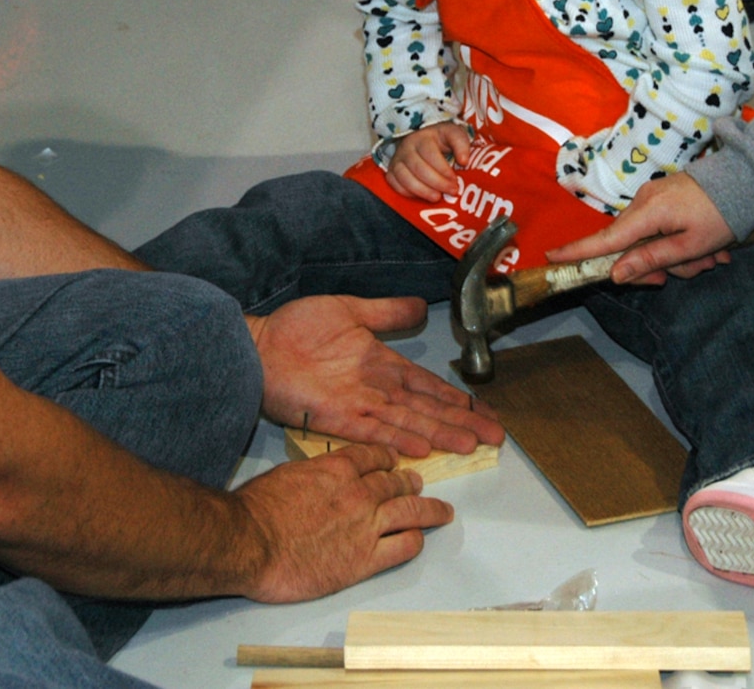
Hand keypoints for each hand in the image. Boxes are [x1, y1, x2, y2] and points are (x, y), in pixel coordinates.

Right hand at [236, 443, 452, 601]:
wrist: (249, 543)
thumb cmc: (255, 510)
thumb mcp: (285, 475)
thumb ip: (312, 474)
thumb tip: (318, 478)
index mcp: (336, 468)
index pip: (373, 456)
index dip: (388, 457)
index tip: (394, 460)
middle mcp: (358, 492)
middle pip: (395, 482)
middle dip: (410, 481)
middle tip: (418, 483)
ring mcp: (366, 526)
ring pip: (411, 510)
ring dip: (429, 508)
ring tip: (441, 511)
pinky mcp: (365, 560)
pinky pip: (403, 547)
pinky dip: (415, 540)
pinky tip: (418, 540)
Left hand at [249, 295, 502, 457]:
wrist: (257, 345)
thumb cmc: (296, 328)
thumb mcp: (350, 309)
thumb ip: (386, 312)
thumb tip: (422, 305)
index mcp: (382, 365)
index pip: (429, 385)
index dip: (458, 399)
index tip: (485, 411)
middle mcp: (377, 389)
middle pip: (429, 408)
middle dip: (463, 422)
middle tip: (496, 437)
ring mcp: (359, 405)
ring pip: (410, 421)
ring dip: (441, 433)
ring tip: (471, 444)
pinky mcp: (337, 417)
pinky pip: (373, 430)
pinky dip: (397, 439)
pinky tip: (421, 448)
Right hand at [384, 124, 470, 200]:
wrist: (422, 139)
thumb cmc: (441, 140)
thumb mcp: (454, 135)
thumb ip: (461, 144)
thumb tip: (464, 161)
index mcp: (423, 137)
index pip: (430, 154)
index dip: (443, 170)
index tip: (456, 181)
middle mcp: (407, 147)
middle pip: (418, 167)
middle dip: (437, 182)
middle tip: (452, 191)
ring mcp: (397, 159)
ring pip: (404, 177)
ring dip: (422, 190)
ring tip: (437, 197)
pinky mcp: (391, 171)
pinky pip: (394, 184)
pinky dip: (407, 193)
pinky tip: (422, 197)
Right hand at [546, 173, 733, 284]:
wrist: (748, 181)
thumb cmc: (721, 215)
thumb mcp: (689, 246)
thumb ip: (651, 259)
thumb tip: (615, 274)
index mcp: (647, 213)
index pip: (605, 239)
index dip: (578, 251)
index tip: (551, 256)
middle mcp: (643, 202)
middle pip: (630, 246)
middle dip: (657, 265)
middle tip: (688, 273)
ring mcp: (653, 198)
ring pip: (650, 241)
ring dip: (677, 256)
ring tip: (711, 257)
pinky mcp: (664, 197)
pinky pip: (661, 229)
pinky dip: (680, 243)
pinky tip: (710, 247)